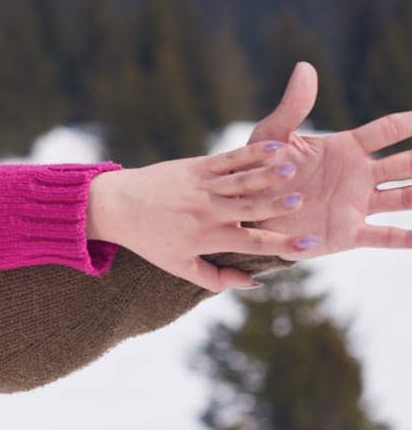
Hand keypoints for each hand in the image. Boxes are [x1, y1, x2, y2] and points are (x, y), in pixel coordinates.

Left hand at [86, 140, 310, 292]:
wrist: (117, 206)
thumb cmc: (151, 239)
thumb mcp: (180, 266)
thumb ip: (217, 278)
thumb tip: (255, 283)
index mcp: (207, 238)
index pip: (253, 244)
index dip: (284, 244)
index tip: (314, 244)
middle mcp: (206, 212)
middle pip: (249, 209)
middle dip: (277, 206)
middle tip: (303, 201)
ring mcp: (201, 187)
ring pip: (241, 181)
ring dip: (267, 175)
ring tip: (293, 169)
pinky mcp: (195, 167)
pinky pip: (228, 159)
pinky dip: (252, 153)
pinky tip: (277, 146)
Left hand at [244, 62, 411, 255]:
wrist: (245, 211)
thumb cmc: (257, 169)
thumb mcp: (270, 136)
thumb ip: (292, 107)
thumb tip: (305, 67)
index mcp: (345, 149)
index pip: (386, 131)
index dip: (410, 122)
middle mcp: (359, 176)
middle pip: (406, 164)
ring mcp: (357, 204)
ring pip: (405, 197)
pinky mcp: (347, 233)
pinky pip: (385, 236)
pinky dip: (407, 239)